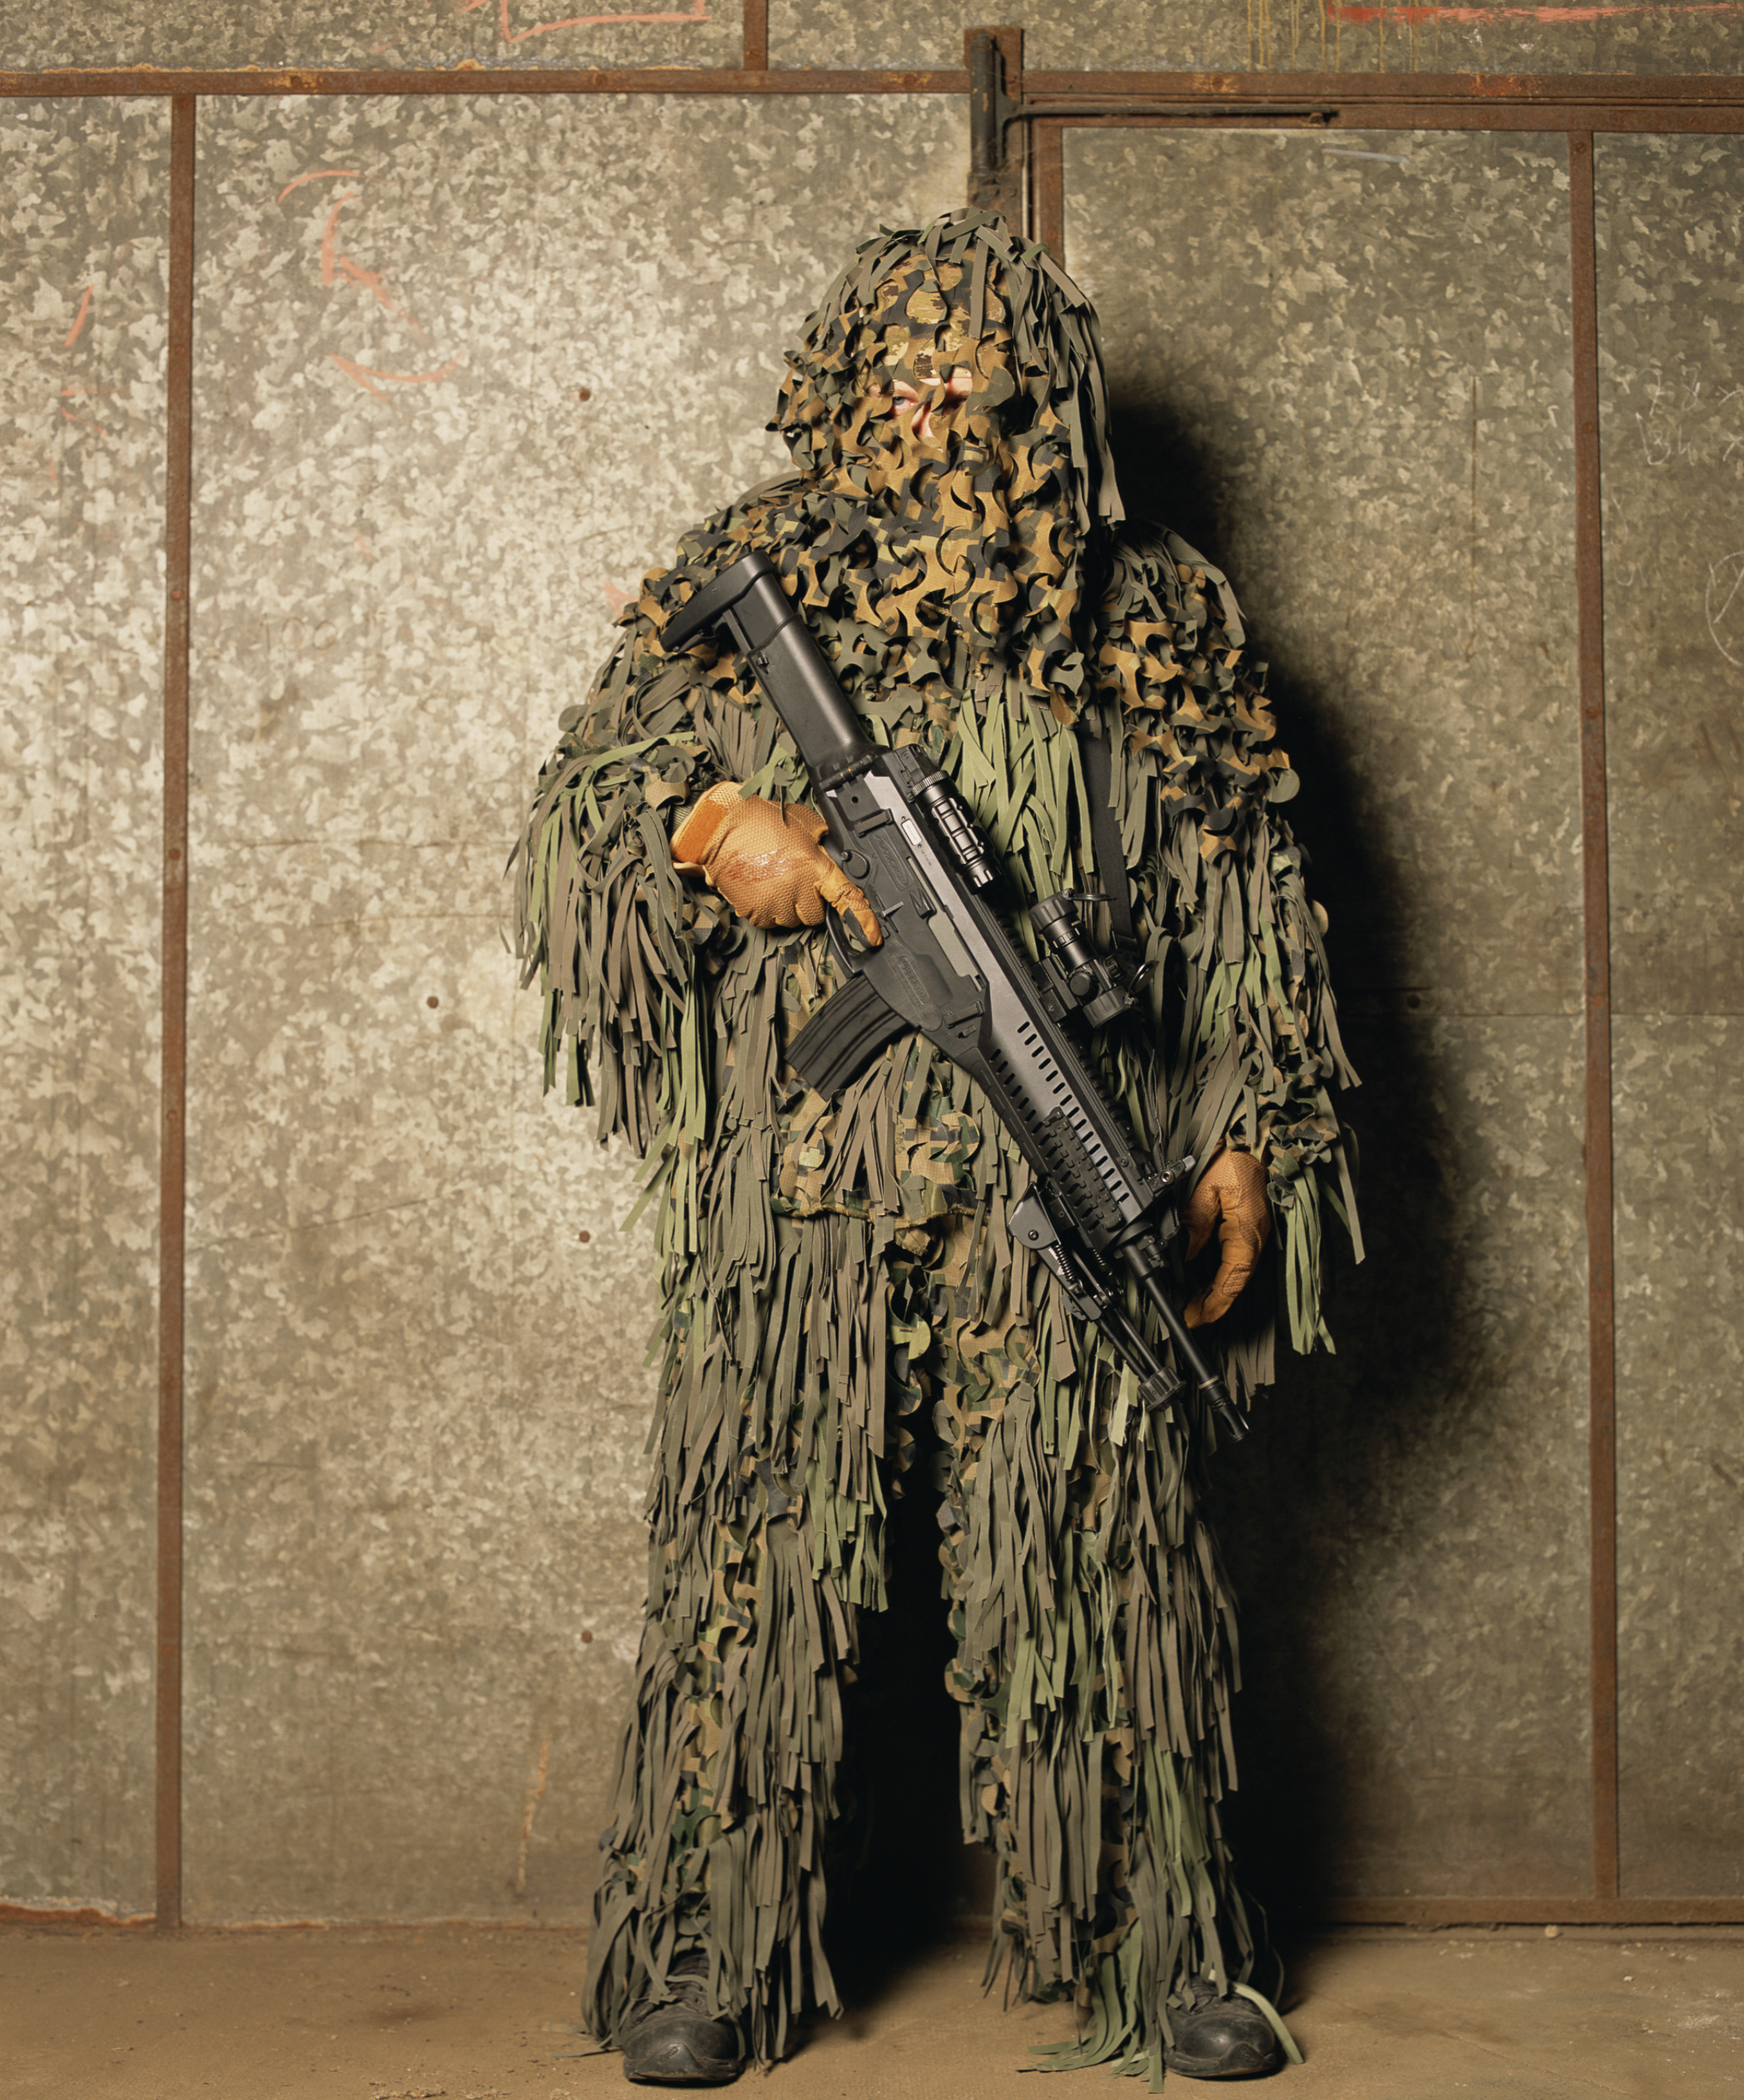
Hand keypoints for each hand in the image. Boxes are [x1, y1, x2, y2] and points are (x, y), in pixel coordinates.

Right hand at [670, 782, 880, 944]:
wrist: (720, 828)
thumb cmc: (760, 819)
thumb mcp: (805, 822)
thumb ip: (822, 843)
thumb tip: (830, 854)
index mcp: (814, 867)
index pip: (846, 898)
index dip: (862, 919)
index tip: (872, 936)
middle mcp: (797, 889)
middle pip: (816, 915)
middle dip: (809, 901)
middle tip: (794, 878)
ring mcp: (774, 903)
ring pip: (792, 920)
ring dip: (787, 906)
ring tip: (772, 878)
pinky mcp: (753, 913)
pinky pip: (769, 921)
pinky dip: (766, 909)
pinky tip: (759, 885)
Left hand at [1182, 1146, 1270, 1327]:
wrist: (1255, 1141)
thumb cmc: (1236, 1159)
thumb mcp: (1208, 1189)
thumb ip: (1196, 1222)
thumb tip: (1185, 1251)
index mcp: (1247, 1233)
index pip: (1231, 1280)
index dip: (1213, 1304)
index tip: (1195, 1318)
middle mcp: (1254, 1240)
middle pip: (1234, 1284)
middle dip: (1212, 1304)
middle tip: (1188, 1316)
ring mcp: (1254, 1236)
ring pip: (1236, 1275)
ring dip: (1215, 1292)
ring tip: (1192, 1305)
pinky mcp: (1249, 1230)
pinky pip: (1236, 1261)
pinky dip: (1221, 1276)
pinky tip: (1205, 1281)